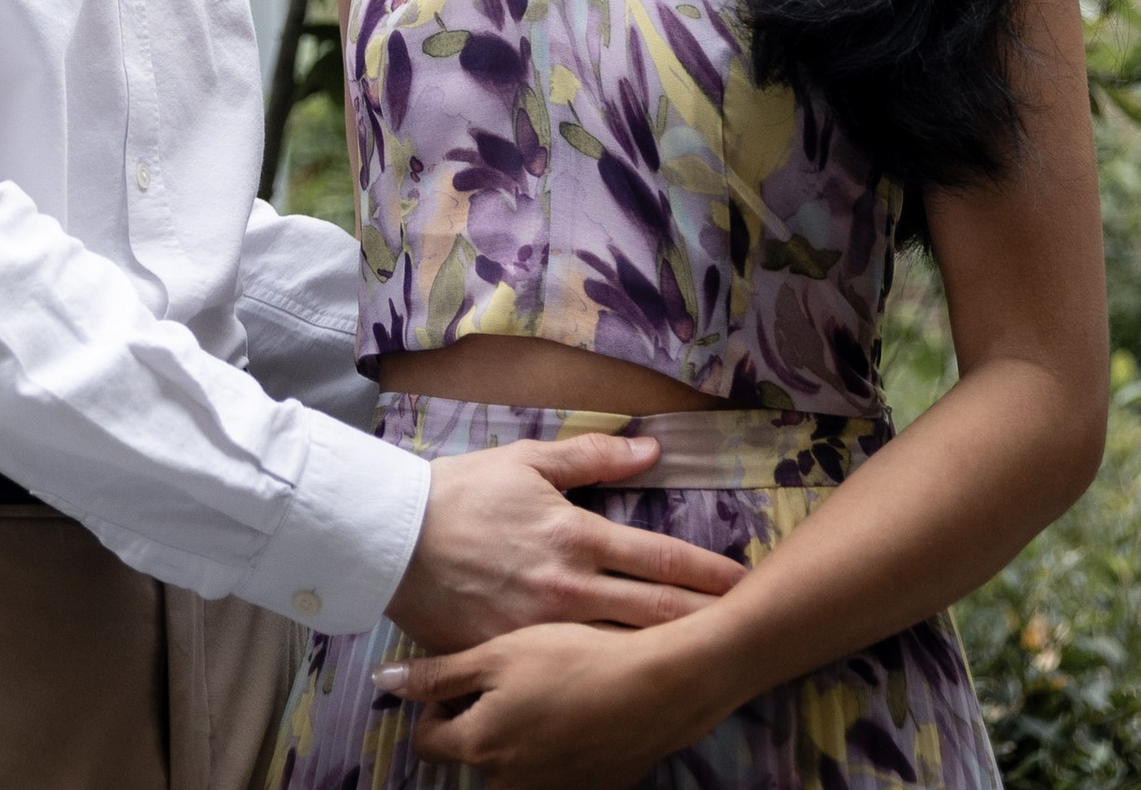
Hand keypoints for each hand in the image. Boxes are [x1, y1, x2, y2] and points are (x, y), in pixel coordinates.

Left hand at [378, 620, 714, 787]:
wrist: (658, 685)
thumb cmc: (572, 656)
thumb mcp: (500, 654)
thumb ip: (439, 674)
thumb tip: (383, 681)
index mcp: (481, 746)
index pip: (428, 741)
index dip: (437, 705)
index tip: (461, 674)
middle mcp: (510, 781)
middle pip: (473, 752)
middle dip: (479, 717)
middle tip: (507, 673)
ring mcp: (552, 789)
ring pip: (512, 761)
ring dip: (517, 730)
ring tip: (545, 684)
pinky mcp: (590, 787)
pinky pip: (554, 766)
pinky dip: (555, 740)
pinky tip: (575, 703)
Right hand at [389, 437, 741, 652]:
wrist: (394, 539)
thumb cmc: (461, 493)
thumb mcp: (526, 462)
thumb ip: (592, 457)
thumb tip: (651, 450)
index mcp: (575, 537)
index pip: (658, 558)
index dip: (706, 571)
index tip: (742, 581)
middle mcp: (568, 590)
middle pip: (654, 612)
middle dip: (704, 619)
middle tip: (746, 627)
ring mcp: (543, 632)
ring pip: (621, 647)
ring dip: (667, 652)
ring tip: (708, 660)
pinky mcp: (514, 659)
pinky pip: (570, 672)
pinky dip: (608, 679)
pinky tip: (634, 690)